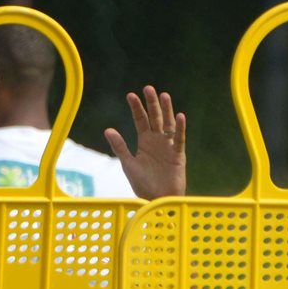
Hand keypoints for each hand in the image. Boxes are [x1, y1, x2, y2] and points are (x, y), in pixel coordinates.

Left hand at [104, 85, 186, 199]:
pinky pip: (179, 139)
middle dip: (151, 103)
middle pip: (155, 117)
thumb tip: (107, 130)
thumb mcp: (128, 164)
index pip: (140, 120)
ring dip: (167, 110)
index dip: (136, 108)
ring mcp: (168, 146)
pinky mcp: (178, 155)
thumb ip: (120, 147)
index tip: (130, 95)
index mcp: (145, 141)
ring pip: (168, 124)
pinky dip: (180, 128)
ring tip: (164, 95)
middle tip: (148, 88)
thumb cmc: (143, 184)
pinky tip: (179, 116)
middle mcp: (157, 140)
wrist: (157, 200)